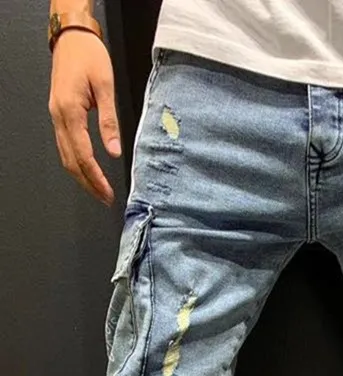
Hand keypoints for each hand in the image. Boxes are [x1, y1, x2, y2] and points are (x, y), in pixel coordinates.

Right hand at [48, 30, 120, 205]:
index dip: (95, 177)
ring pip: (65, 154)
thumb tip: (114, 151)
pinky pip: (66, 144)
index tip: (108, 192)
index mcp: (69, 111)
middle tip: (105, 198)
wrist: (72, 38)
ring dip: (81, 175)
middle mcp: (58, 115)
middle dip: (87, 183)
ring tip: (99, 190)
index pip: (82, 154)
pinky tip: (88, 170)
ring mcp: (57, 115)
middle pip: (70, 160)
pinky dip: (76, 161)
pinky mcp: (60, 113)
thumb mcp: (106, 87)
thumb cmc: (90, 57)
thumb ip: (110, 121)